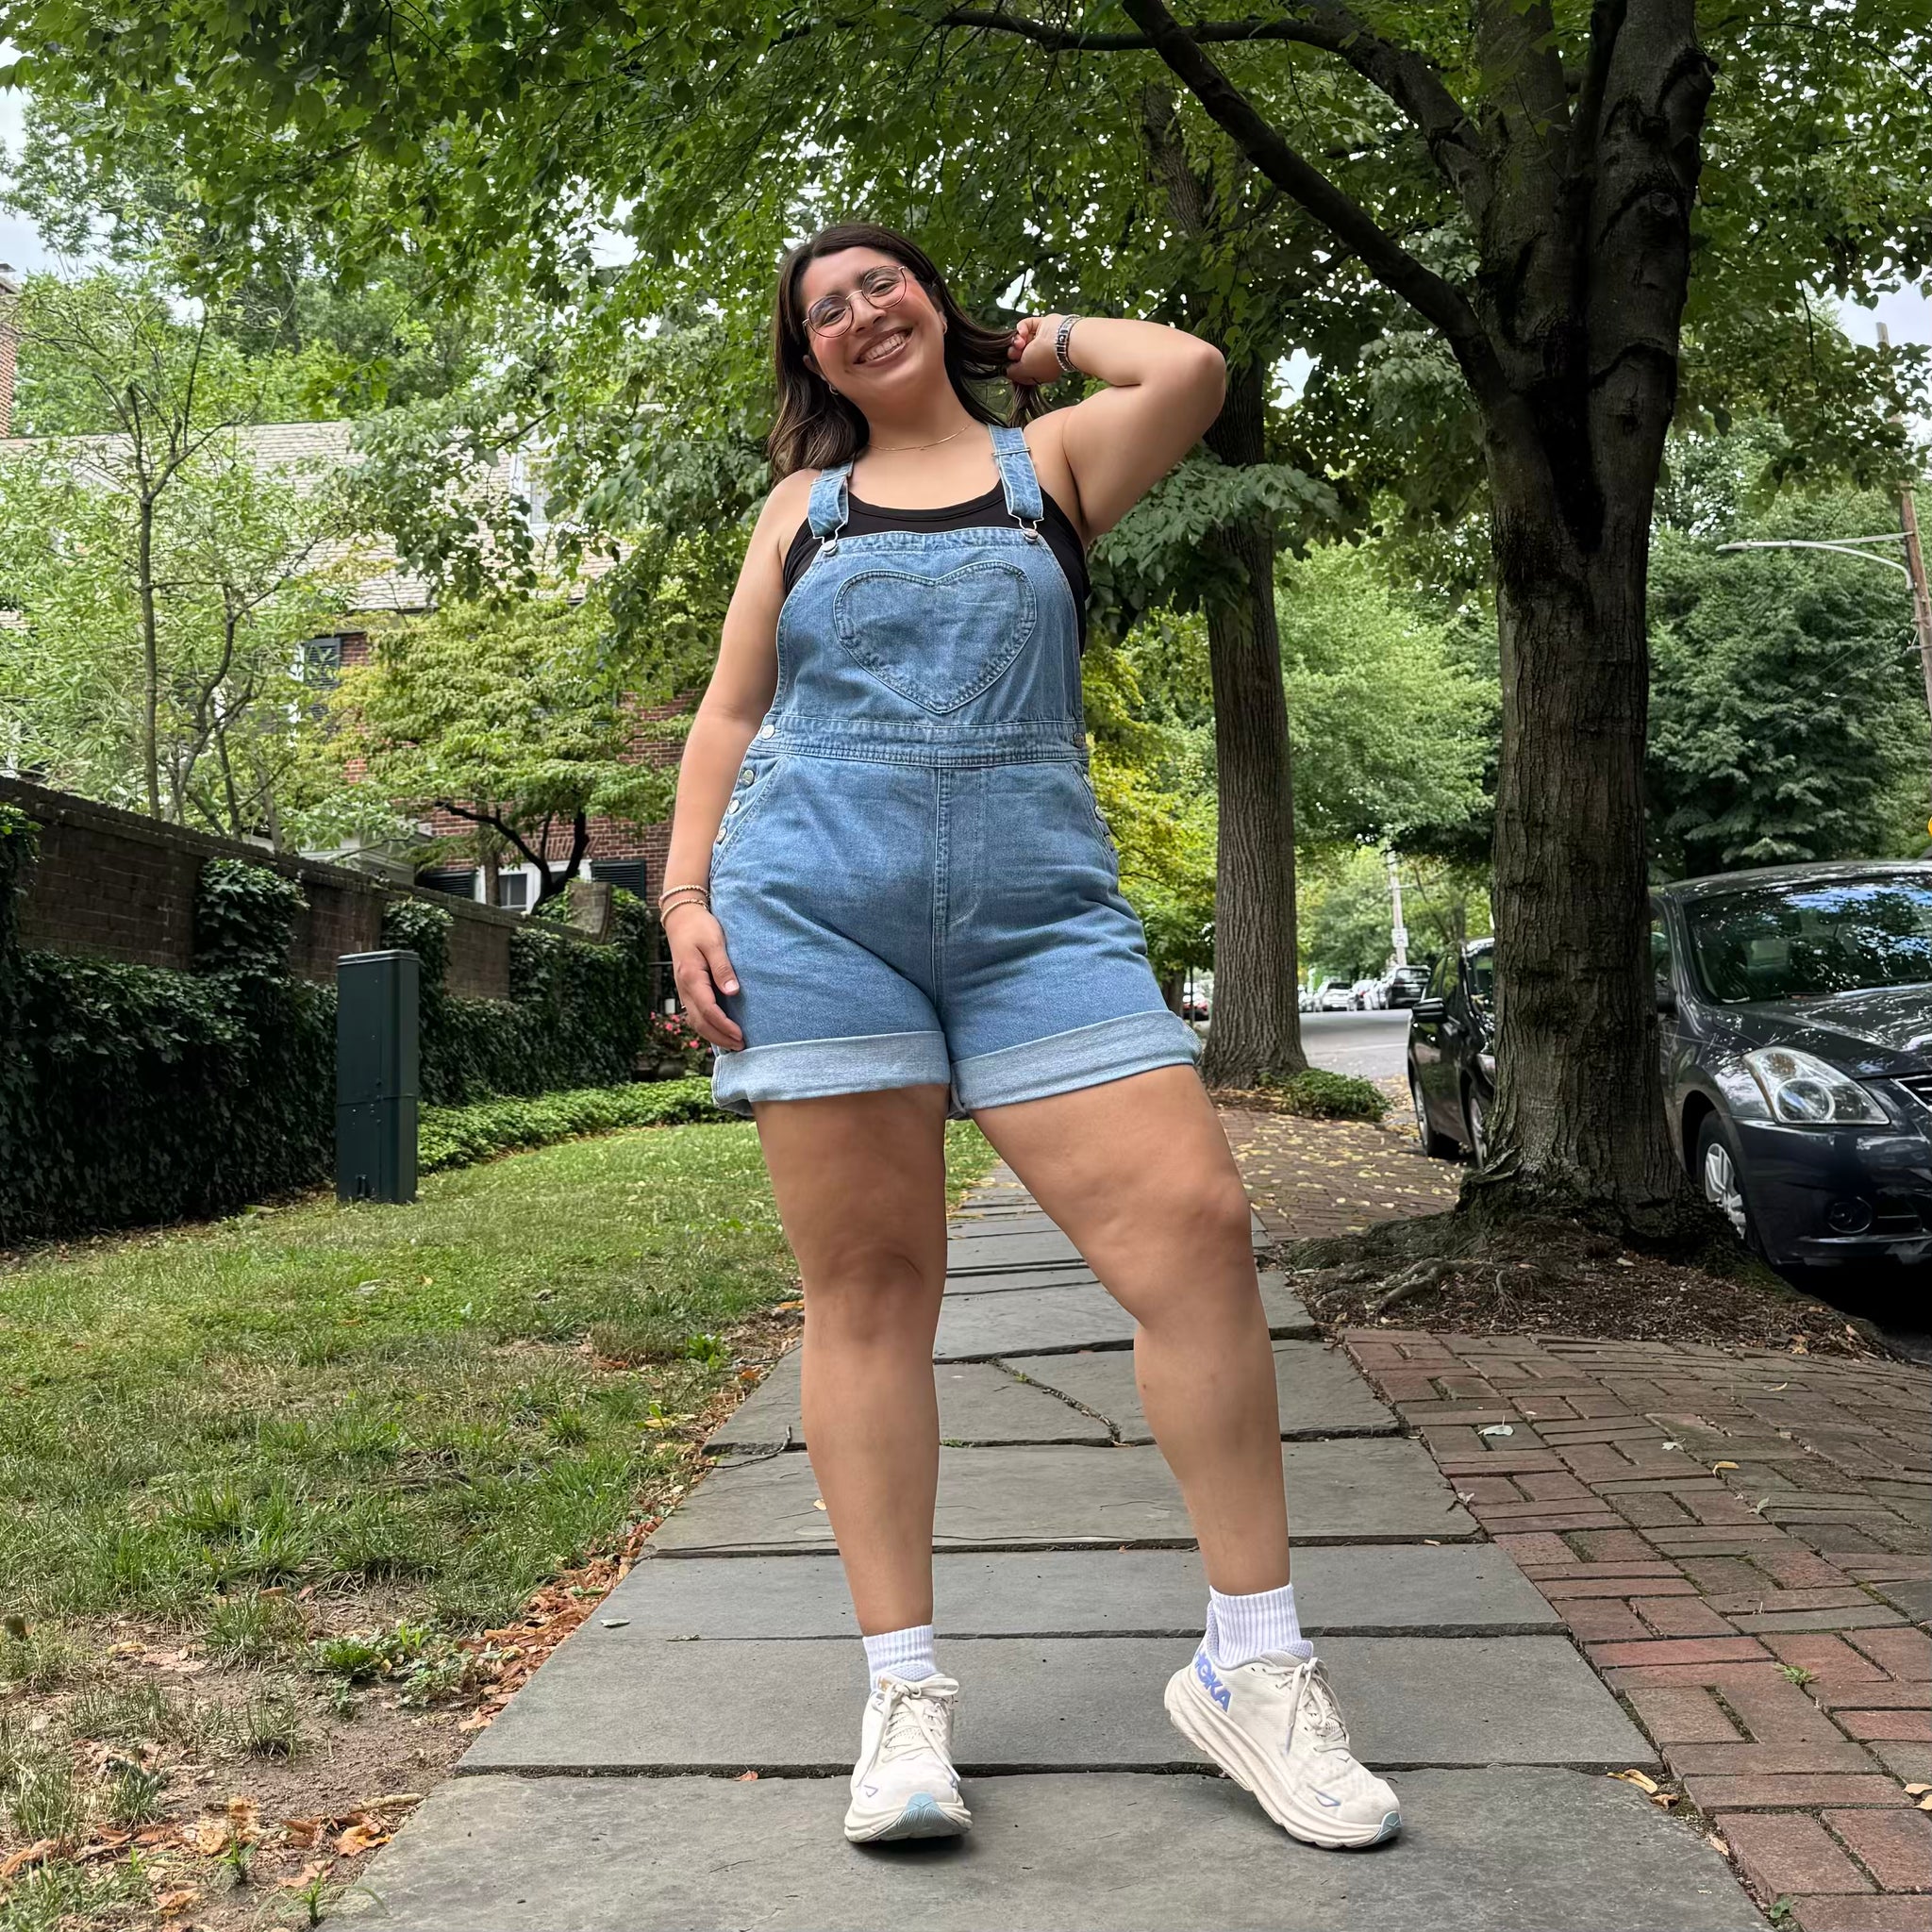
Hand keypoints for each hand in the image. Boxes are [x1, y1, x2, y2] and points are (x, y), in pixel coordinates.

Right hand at [667, 903, 744, 1051]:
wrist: (681, 918)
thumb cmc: (700, 927)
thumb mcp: (714, 942)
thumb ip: (723, 967)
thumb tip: (733, 992)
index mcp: (691, 977)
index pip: (708, 1010)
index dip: (724, 1026)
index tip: (740, 1035)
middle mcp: (684, 987)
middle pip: (699, 1022)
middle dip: (719, 1037)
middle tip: (740, 1046)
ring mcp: (683, 989)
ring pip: (695, 1021)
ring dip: (712, 1035)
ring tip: (732, 1043)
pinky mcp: (686, 988)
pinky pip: (694, 1013)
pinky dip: (706, 1026)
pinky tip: (719, 1030)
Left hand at [1007, 313, 1069, 388]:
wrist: (1062, 340)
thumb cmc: (1044, 358)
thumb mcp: (1025, 370)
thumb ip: (1013, 372)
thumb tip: (1006, 371)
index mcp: (1041, 371)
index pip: (1023, 371)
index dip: (1014, 368)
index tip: (1008, 367)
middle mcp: (1042, 357)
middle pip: (1021, 354)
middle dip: (1014, 353)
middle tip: (1014, 352)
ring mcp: (1043, 341)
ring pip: (1023, 339)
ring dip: (1017, 340)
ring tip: (1019, 342)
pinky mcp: (1043, 326)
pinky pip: (1027, 325)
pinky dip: (1022, 328)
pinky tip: (1022, 332)